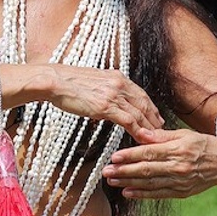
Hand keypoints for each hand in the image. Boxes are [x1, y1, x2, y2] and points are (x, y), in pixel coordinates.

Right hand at [45, 64, 163, 133]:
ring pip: (139, 113)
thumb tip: (108, 99)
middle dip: (154, 118)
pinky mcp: (106, 106)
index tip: (155, 115)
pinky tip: (143, 138)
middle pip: (144, 103)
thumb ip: (105, 88)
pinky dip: (138, 130)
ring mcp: (113, 95)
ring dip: (149, 127)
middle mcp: (119, 84)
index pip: (140, 93)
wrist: (55, 81)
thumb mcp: (93, 81)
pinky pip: (128, 120)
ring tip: (156, 138)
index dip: (150, 106)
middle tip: (162, 129)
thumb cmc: (68, 82)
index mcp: (117, 77)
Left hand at [103, 127, 216, 198]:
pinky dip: (142, 194)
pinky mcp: (182, 192)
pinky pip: (159, 194)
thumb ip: (162, 136)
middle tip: (106, 171)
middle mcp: (179, 167)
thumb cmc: (205, 145)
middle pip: (146, 170)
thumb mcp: (185, 134)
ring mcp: (180, 182)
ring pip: (149, 184)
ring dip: (128, 183)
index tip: (113, 156)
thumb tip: (142, 133)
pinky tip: (128, 192)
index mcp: (179, 149)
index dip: (130, 156)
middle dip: (123, 171)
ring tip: (112, 181)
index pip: (149, 153)